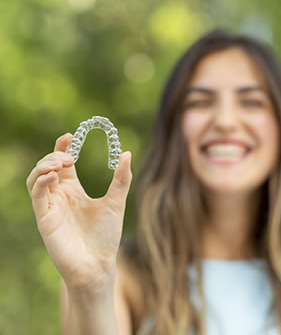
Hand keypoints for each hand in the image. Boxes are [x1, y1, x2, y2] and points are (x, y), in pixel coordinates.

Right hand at [26, 133, 131, 291]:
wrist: (99, 264)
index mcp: (74, 190)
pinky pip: (36, 195)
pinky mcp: (44, 219)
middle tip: (69, 155)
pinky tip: (54, 175)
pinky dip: (41, 181)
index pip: (63, 163)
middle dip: (54, 155)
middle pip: (47, 166)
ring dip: (44, 166)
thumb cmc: (106, 235)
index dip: (63, 147)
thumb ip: (121, 179)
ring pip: (36, 178)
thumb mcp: (116, 202)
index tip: (71, 135)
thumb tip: (126, 153)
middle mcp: (60, 196)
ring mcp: (51, 207)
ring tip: (61, 162)